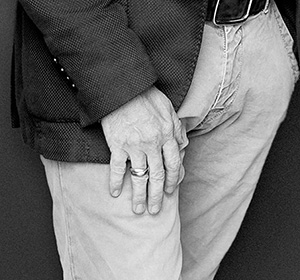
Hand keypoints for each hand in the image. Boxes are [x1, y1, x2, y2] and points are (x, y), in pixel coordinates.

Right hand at [101, 86, 182, 214]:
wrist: (124, 89)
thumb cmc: (147, 96)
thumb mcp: (169, 109)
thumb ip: (177, 128)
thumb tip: (183, 145)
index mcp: (167, 134)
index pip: (174, 164)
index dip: (173, 180)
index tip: (170, 191)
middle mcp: (153, 143)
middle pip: (158, 175)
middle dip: (157, 195)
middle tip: (155, 210)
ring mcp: (135, 146)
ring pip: (139, 177)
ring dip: (139, 196)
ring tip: (138, 209)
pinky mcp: (118, 145)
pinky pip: (118, 169)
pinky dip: (116, 183)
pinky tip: (115, 193)